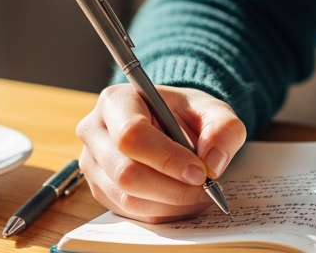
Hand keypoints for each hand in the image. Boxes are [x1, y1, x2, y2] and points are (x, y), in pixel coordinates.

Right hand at [77, 83, 246, 222]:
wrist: (169, 124)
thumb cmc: (184, 114)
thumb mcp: (212, 110)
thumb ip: (223, 128)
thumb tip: (213, 163)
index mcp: (115, 101)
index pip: (132, 135)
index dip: (167, 159)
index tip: (200, 172)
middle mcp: (94, 132)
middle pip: (125, 172)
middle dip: (172, 188)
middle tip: (206, 188)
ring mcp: (92, 165)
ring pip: (127, 199)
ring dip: (170, 204)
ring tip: (199, 195)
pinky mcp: (100, 190)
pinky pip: (130, 213)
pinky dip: (162, 213)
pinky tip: (183, 201)